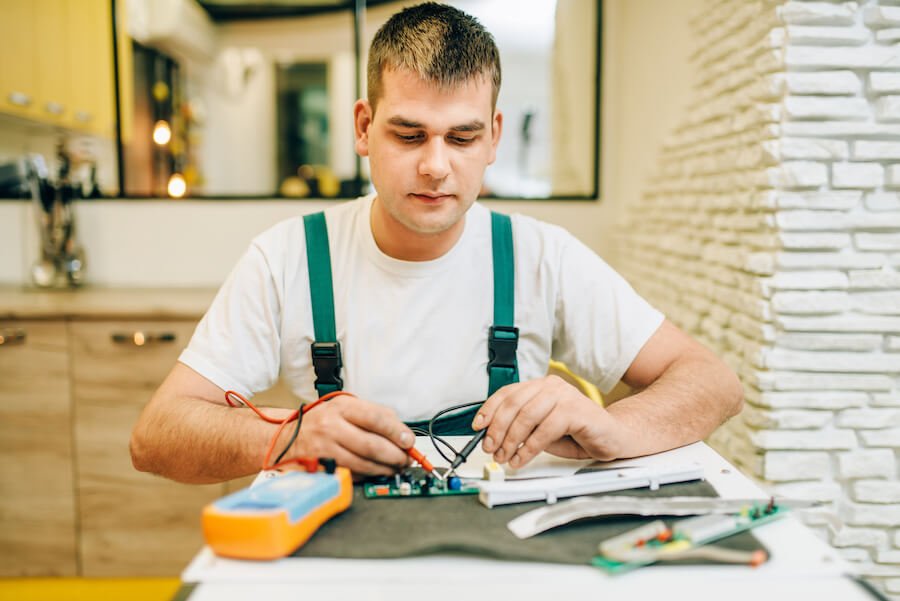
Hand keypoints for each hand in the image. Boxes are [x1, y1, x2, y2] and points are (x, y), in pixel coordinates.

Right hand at [289, 394, 413, 475]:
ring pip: (364, 464)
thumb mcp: (344, 408)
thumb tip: (402, 432)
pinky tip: (374, 473)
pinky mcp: (321, 469)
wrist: (285, 438)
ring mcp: (324, 450)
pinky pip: (352, 475)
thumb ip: (373, 415)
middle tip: (405, 460)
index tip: (409, 442)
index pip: (376, 418)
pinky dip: (367, 476)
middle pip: (372, 445)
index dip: (397, 432)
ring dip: (384, 469)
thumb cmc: (321, 422)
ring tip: (394, 468)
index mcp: (341, 407)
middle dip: (395, 456)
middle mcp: (331, 427)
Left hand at [472, 375, 622, 467]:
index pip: (507, 393)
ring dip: (511, 441)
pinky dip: (529, 448)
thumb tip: (492, 436)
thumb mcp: (541, 429)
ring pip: (526, 416)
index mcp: (540, 386)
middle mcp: (551, 386)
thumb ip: (521, 427)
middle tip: (490, 448)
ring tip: (505, 457)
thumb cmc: (577, 432)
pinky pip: (544, 430)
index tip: (477, 426)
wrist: (612, 436)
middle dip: (497, 430)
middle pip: (513, 404)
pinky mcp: (576, 410)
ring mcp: (564, 396)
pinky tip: (521, 459)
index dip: (489, 409)